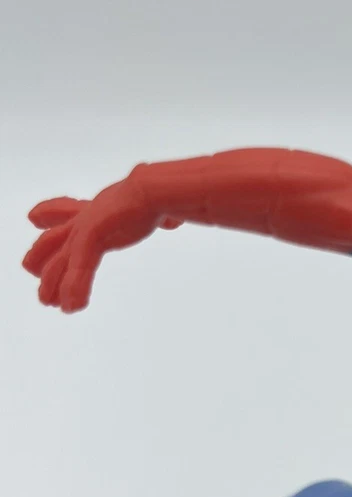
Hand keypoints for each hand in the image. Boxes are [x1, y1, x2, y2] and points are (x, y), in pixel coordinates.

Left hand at [22, 178, 181, 312]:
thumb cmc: (161, 193)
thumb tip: (174, 220)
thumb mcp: (156, 206)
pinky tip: (73, 307)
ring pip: (59, 259)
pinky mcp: (91, 238)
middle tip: (30, 269)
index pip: (70, 210)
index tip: (35, 218)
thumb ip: (163, 214)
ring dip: (53, 283)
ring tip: (50, 303)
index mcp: (101, 207)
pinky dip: (75, 289)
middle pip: (54, 237)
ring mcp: (86, 228)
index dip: (50, 213)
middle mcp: (88, 216)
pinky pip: (78, 268)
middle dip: (41, 254)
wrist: (157, 189)